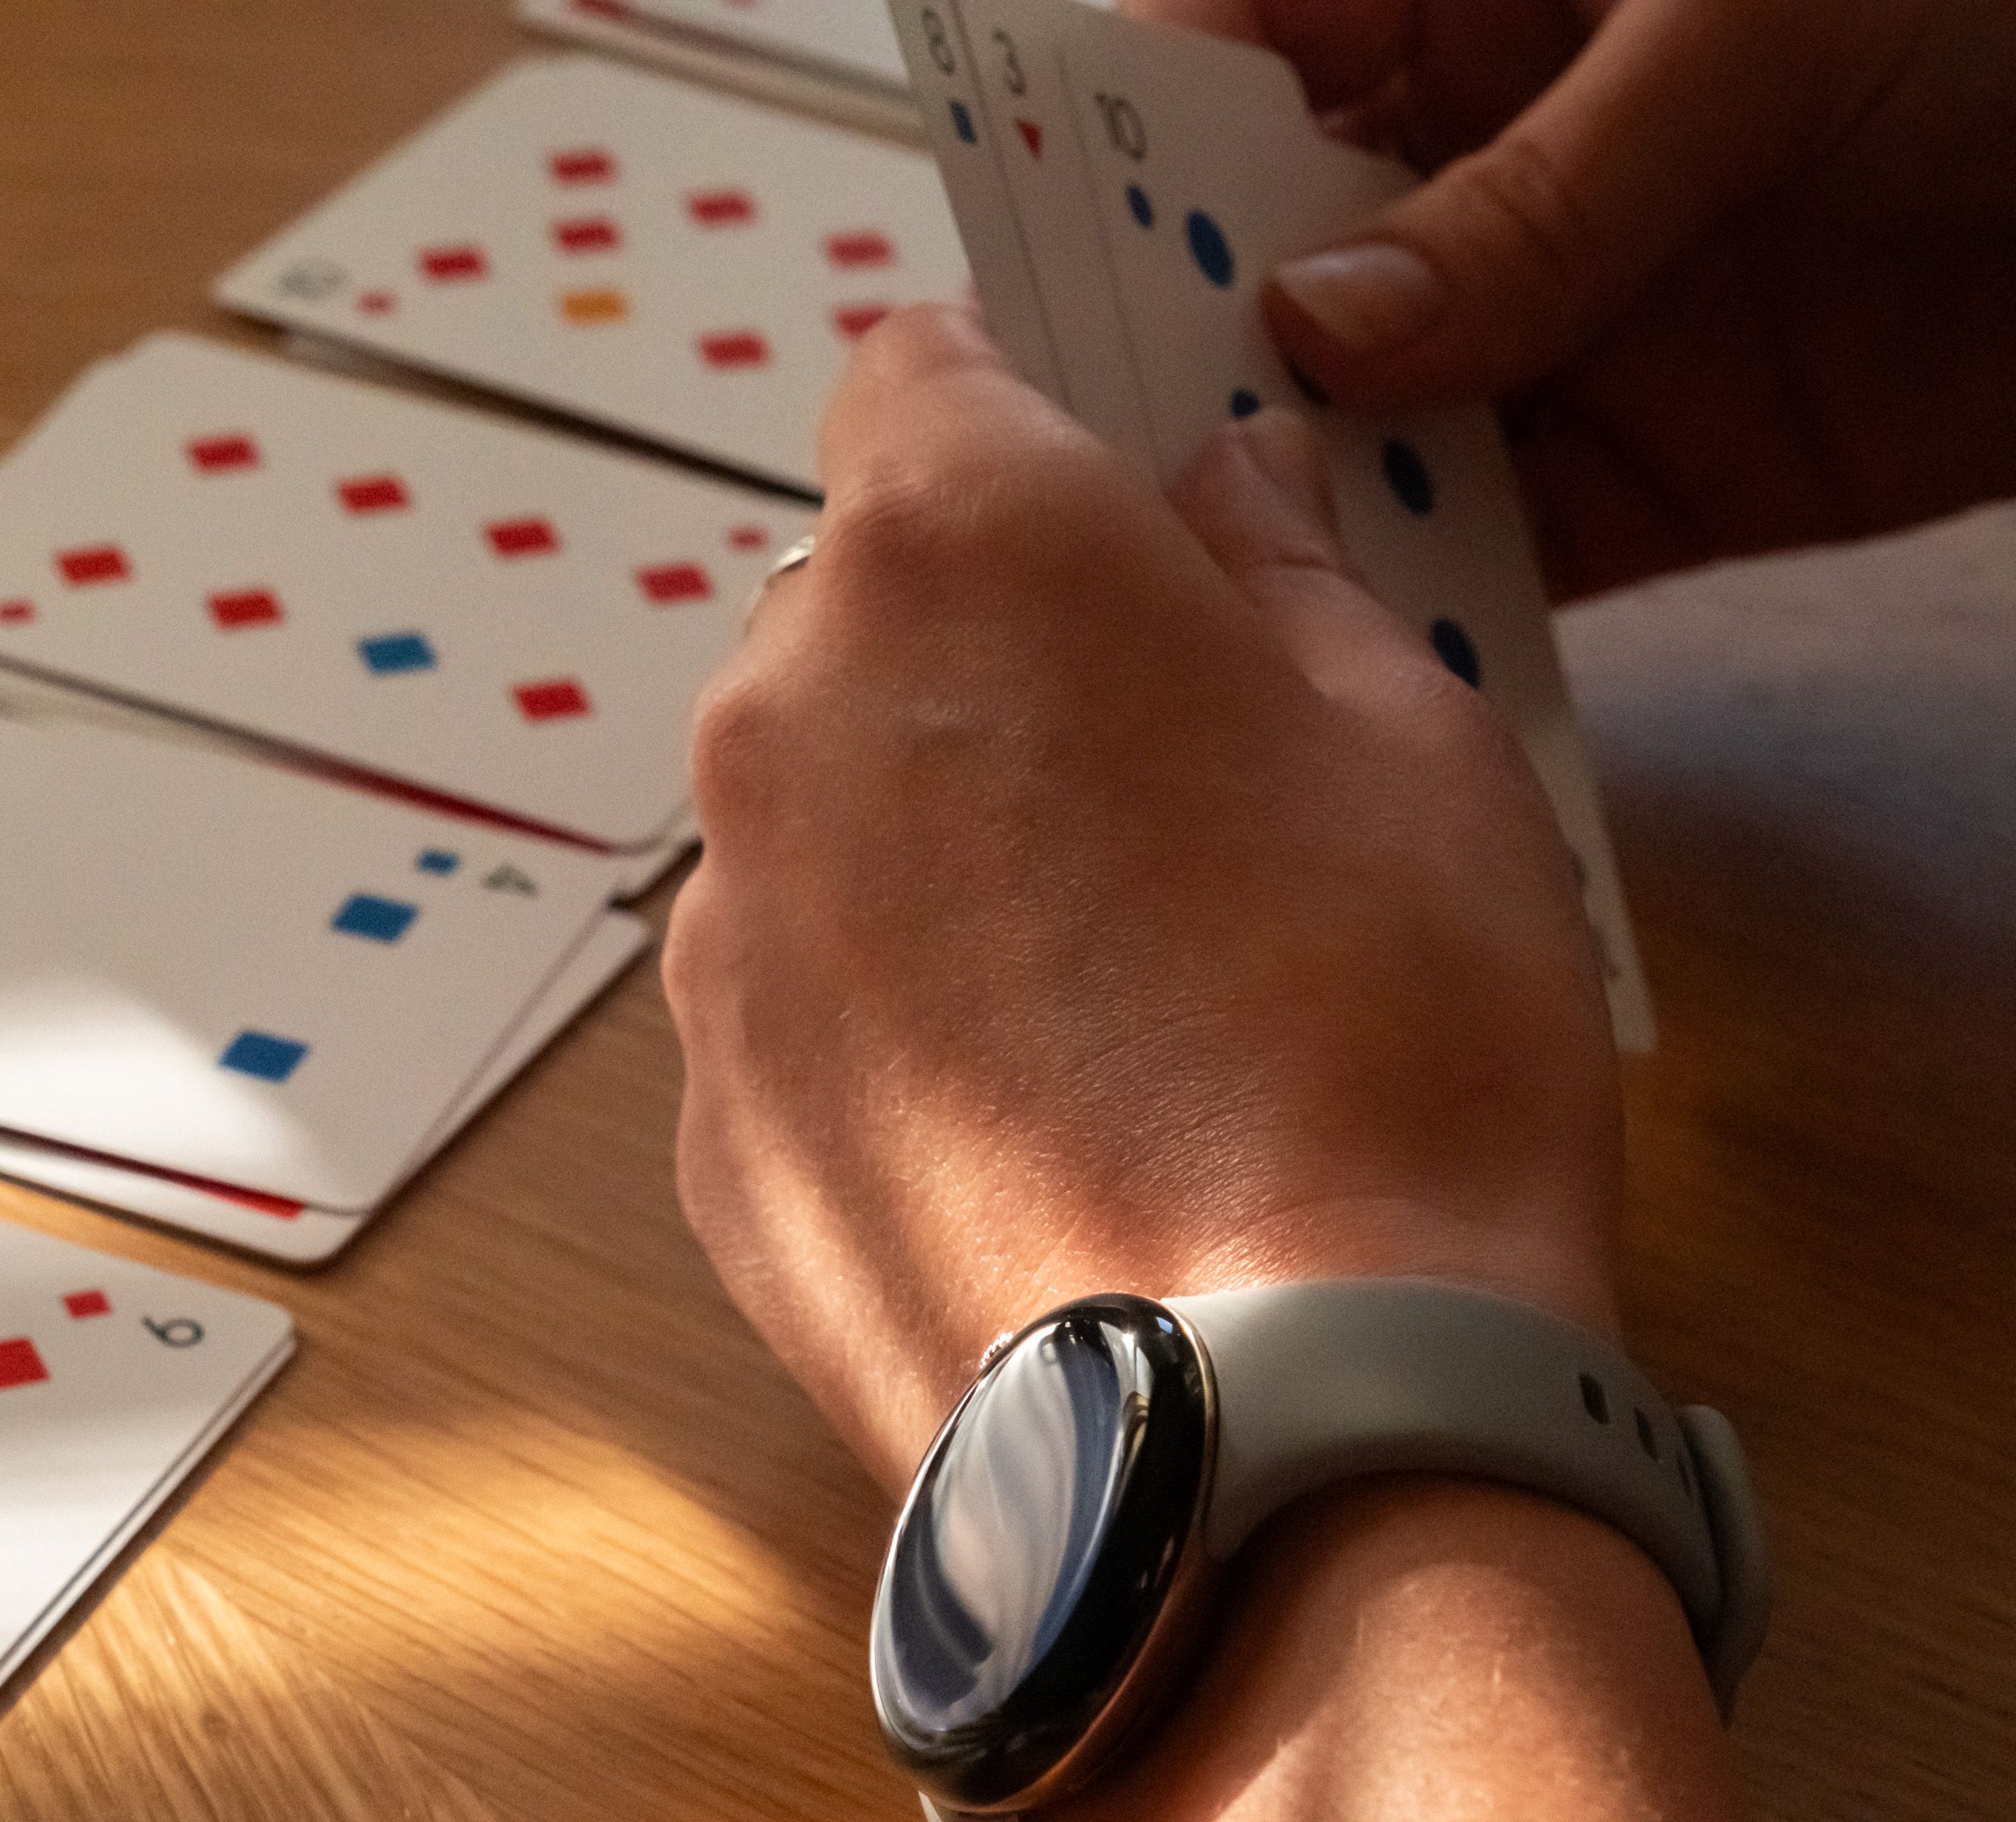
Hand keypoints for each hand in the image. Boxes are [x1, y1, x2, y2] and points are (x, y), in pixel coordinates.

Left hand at [664, 305, 1619, 1493]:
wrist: (1270, 1420)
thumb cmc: (1382, 1045)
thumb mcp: (1411, 740)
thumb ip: (1281, 576)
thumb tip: (1220, 498)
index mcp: (956, 555)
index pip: (919, 369)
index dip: (1013, 406)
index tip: (1091, 477)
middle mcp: (779, 718)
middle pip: (856, 605)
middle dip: (981, 644)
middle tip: (1150, 768)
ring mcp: (719, 934)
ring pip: (812, 811)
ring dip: (921, 839)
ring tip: (1103, 984)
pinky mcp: (707, 1119)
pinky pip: (790, 998)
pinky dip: (879, 1016)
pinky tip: (1029, 1117)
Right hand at [1144, 0, 2015, 595]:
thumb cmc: (2002, 7)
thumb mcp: (1757, 33)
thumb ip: (1538, 191)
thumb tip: (1321, 323)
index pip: (1220, 54)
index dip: (1100, 141)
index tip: (1010, 246)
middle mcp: (1479, 162)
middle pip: (1250, 261)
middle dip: (1157, 348)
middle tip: (1062, 454)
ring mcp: (1552, 326)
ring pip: (1351, 427)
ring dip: (1275, 500)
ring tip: (1181, 579)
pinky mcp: (1645, 473)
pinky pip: (1492, 550)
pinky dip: (1420, 605)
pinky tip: (1342, 651)